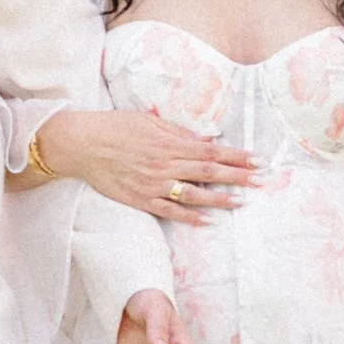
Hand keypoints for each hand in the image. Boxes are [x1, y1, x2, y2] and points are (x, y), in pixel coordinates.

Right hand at [34, 105, 257, 222]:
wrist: (83, 144)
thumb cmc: (116, 127)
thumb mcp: (150, 122)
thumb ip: (179, 134)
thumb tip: (207, 141)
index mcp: (170, 143)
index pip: (212, 151)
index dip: (237, 157)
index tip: (257, 160)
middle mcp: (165, 164)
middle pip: (209, 172)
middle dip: (237, 176)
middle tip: (261, 181)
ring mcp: (153, 184)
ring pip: (193, 194)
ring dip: (219, 199)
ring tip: (240, 202)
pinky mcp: (140, 199)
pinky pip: (169, 211)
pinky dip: (189, 216)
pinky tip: (207, 220)